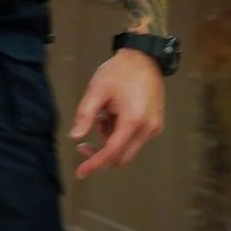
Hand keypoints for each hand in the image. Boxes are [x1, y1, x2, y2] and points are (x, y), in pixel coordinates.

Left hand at [68, 48, 164, 177]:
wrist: (144, 57)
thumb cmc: (119, 72)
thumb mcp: (97, 90)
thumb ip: (85, 115)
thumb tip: (75, 137)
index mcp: (133, 121)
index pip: (112, 152)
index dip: (95, 164)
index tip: (80, 173)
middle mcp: (148, 129)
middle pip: (122, 157)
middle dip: (101, 155)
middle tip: (82, 145)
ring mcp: (154, 127)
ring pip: (128, 149)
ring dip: (110, 141)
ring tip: (102, 116)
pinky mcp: (155, 124)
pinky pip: (135, 140)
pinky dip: (120, 135)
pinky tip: (112, 116)